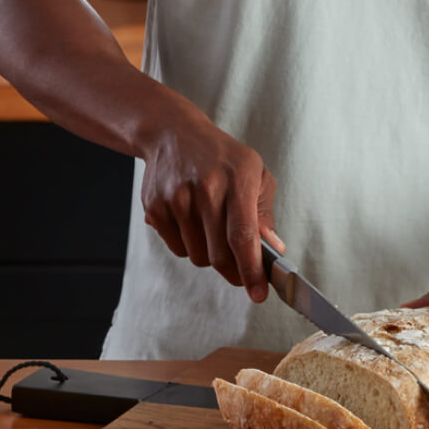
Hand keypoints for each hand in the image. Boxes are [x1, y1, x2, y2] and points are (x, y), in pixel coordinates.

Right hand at [140, 116, 284, 302]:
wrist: (173, 134)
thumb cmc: (221, 157)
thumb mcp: (255, 174)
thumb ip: (264, 215)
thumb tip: (273, 251)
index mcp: (237, 179)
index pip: (243, 236)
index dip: (251, 270)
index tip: (258, 294)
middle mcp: (205, 189)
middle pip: (219, 255)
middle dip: (233, 271)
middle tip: (240, 270)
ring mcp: (177, 199)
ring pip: (197, 256)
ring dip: (209, 255)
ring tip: (211, 228)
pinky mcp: (155, 207)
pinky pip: (177, 248)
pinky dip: (188, 245)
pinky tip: (191, 221)